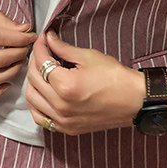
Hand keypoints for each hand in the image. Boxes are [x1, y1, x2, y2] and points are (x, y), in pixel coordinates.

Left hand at [25, 31, 143, 135]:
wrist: (134, 101)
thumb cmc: (116, 78)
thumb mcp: (89, 57)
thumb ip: (63, 48)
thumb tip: (48, 39)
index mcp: (65, 85)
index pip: (41, 62)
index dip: (40, 46)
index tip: (43, 38)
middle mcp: (60, 105)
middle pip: (33, 79)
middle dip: (35, 61)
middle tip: (43, 51)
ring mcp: (62, 120)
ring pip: (32, 99)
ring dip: (32, 82)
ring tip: (42, 71)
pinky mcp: (67, 128)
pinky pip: (41, 118)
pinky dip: (37, 105)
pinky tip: (42, 94)